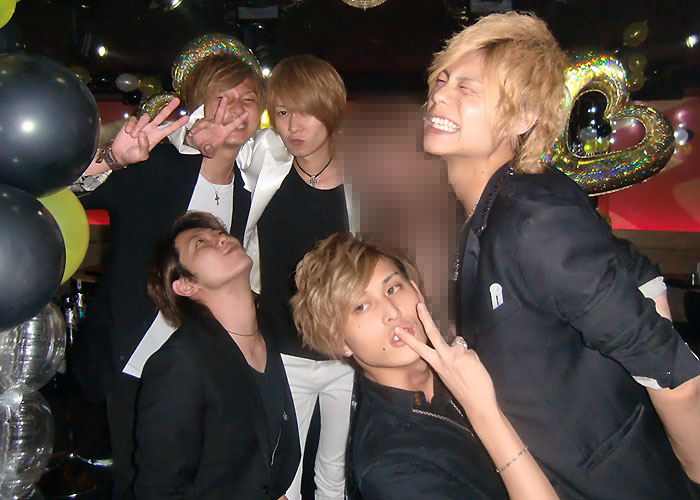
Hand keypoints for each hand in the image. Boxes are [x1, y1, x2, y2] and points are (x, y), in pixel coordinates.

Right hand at [111, 97, 189, 165]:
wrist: (120, 153)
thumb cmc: (132, 156)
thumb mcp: (141, 156)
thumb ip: (144, 146)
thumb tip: (143, 134)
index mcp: (156, 137)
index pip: (170, 129)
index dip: (178, 123)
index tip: (187, 117)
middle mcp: (151, 129)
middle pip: (162, 116)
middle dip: (169, 108)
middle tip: (177, 100)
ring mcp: (142, 125)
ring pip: (145, 117)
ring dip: (138, 126)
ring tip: (132, 136)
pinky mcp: (132, 122)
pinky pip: (134, 119)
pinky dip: (130, 125)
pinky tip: (127, 132)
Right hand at [186, 96, 249, 157]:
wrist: (197, 145)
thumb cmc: (207, 148)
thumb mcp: (210, 152)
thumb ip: (210, 150)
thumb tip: (209, 146)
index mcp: (224, 132)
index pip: (233, 125)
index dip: (240, 119)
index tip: (247, 113)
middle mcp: (217, 126)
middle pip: (220, 114)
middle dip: (222, 106)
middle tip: (225, 98)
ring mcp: (209, 124)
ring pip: (205, 121)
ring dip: (199, 126)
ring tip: (192, 133)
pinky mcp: (201, 124)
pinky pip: (198, 126)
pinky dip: (195, 129)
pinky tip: (191, 134)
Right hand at [396, 303, 497, 417]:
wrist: (478, 403)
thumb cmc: (462, 389)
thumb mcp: (446, 375)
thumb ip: (445, 358)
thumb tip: (451, 342)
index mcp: (437, 364)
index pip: (420, 348)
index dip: (409, 339)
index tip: (398, 330)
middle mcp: (444, 358)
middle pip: (434, 333)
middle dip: (426, 318)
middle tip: (420, 305)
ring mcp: (457, 355)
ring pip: (459, 344)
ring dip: (464, 353)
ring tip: (468, 370)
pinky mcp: (469, 355)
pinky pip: (470, 351)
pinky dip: (473, 359)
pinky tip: (474, 370)